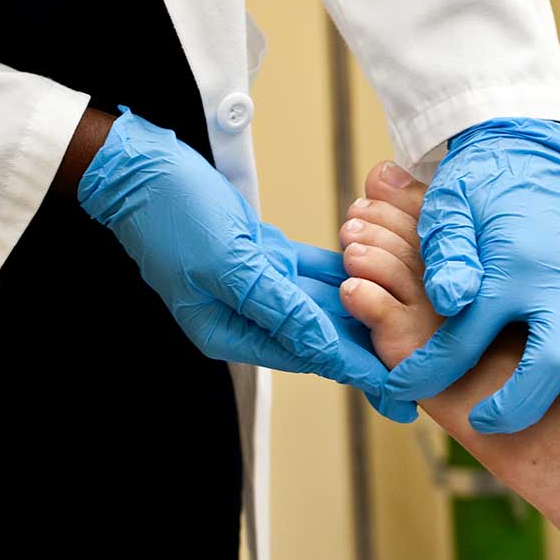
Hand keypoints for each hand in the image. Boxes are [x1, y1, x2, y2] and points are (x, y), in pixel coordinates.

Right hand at [78, 107, 413, 422]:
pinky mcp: (261, 255)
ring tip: (413, 333)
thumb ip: (275, 304)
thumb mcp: (225, 262)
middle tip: (421, 374)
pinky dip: (346, 274)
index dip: (358, 372)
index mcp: (230, 330)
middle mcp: (245, 315)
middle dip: (370, 352)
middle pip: (321, 338)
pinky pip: (313, 271)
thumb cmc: (171, 212)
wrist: (138, 166)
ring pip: (322, 306)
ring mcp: (255, 284)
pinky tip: (382, 279)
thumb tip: (323, 343)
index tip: (400, 393)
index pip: (308, 355)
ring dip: (366, 314)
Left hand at [382, 118, 559, 456]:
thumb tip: (453, 298)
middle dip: (521, 403)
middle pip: (552, 359)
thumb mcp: (448, 211)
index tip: (402, 393)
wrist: (524, 152)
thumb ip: (448, 254)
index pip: (464, 338)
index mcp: (512, 269)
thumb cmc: (479, 188)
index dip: (427, 371)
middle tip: (491, 431)